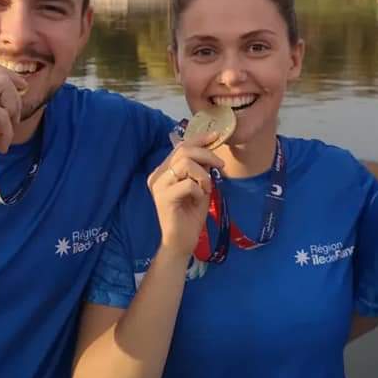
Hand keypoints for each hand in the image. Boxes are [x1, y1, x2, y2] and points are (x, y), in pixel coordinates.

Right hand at [0, 59, 27, 180]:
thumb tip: (6, 96)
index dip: (7, 75)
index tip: (20, 89)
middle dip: (14, 93)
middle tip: (16, 116)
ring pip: (3, 85)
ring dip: (13, 109)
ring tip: (8, 130)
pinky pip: (1, 113)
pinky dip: (7, 131)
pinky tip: (2, 145)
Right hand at [146, 138, 223, 258]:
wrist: (181, 241)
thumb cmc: (190, 215)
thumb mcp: (199, 186)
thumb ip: (200, 169)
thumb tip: (209, 149)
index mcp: (164, 170)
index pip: (181, 146)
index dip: (199, 139)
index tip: (216, 136)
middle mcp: (157, 174)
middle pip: (183, 151)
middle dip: (206, 154)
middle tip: (220, 165)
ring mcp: (158, 185)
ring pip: (184, 164)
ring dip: (202, 175)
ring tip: (206, 188)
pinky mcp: (163, 197)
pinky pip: (188, 184)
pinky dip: (199, 190)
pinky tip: (198, 200)